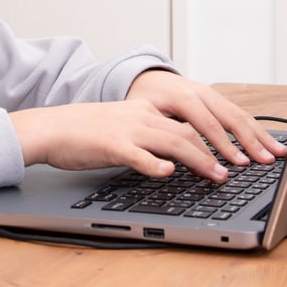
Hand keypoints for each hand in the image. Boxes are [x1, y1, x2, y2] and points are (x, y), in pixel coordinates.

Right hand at [10, 100, 231, 180]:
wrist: (51, 127)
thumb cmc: (84, 133)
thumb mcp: (122, 128)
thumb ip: (147, 138)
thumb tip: (172, 157)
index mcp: (146, 111)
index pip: (190, 123)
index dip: (216, 139)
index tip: (235, 155)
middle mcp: (142, 116)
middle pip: (189, 132)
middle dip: (216, 152)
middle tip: (234, 171)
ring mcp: (127, 129)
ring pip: (172, 141)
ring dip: (198, 160)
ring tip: (216, 175)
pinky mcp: (111, 145)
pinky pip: (138, 154)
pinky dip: (155, 164)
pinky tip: (168, 173)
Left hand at [124, 69, 286, 169]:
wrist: (146, 76)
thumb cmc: (144, 98)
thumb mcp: (147, 115)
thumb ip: (163, 136)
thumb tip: (176, 163)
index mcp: (184, 96)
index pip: (209, 125)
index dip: (225, 146)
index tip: (238, 164)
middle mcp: (202, 92)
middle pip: (232, 118)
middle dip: (251, 141)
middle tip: (266, 161)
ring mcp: (212, 94)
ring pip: (240, 114)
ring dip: (260, 135)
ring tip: (277, 153)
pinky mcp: (217, 99)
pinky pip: (239, 113)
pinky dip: (255, 129)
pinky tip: (267, 142)